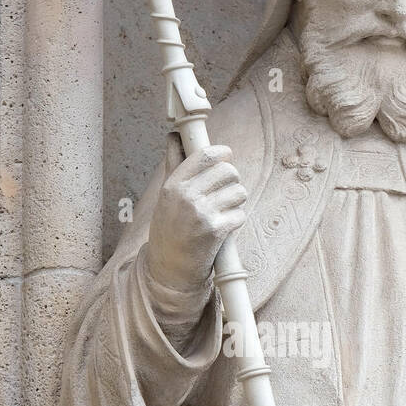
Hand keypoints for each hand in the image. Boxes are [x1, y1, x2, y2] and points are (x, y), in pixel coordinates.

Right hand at [145, 145, 246, 293]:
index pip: (205, 155)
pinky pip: (240, 214)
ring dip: (236, 200)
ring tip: (224, 209)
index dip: (222, 153)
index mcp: (173, 185)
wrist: (169, 268)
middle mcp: (187, 197)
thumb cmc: (168, 229)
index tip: (226, 156)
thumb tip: (174, 136)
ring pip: (239, 192)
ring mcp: (202, 214)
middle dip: (232, 178)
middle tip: (226, 188)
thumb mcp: (166, 196)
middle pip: (228, 171)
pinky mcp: (216, 232)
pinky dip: (236, 219)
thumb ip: (174, 165)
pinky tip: (224, 226)